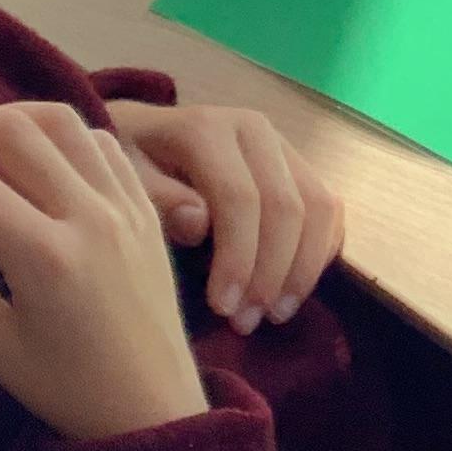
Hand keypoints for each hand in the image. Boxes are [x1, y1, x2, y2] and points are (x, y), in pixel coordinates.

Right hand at [0, 104, 206, 441]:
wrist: (155, 409)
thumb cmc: (68, 388)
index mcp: (46, 257)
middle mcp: (90, 216)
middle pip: (14, 130)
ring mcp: (126, 205)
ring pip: (62, 121)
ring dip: (7, 120)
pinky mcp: (148, 207)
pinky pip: (102, 143)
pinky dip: (60, 136)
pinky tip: (34, 160)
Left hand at [105, 99, 342, 334]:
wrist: (139, 139)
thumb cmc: (125, 168)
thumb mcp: (121, 183)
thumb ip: (153, 200)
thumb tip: (199, 223)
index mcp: (207, 128)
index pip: (239, 197)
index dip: (239, 258)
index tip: (222, 308)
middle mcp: (254, 129)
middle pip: (287, 206)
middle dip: (272, 272)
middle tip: (247, 322)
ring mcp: (282, 146)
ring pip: (319, 207)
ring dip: (304, 268)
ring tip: (274, 313)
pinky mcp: (299, 166)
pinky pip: (330, 209)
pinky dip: (321, 252)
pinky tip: (294, 288)